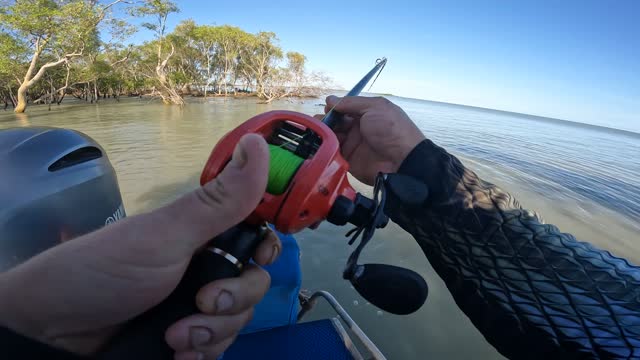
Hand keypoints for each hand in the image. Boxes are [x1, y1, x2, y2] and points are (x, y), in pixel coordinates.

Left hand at [0, 134, 280, 359]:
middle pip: (253, 283)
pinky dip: (202, 354)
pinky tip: (176, 354)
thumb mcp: (167, 235)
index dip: (265, 246)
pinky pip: (217, 348)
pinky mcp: (186, 338)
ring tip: (175, 336)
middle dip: (233, 299)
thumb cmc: (105, 271)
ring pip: (238, 319)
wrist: (53, 332)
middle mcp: (203, 267)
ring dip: (212, 332)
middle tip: (201, 303)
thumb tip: (260, 145)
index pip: (255, 234)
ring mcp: (195, 306)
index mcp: (202, 233)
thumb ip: (220, 200)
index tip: (259, 257)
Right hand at [317, 96, 424, 184]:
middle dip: (326, 119)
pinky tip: (320, 142)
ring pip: (332, 136)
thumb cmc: (391, 129)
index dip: (335, 107)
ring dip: (323, 132)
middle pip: (336, 122)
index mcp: (367, 114)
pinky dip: (325, 147)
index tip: (327, 108)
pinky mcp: (348, 160)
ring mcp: (353, 144)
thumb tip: (330, 99)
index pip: (345, 108)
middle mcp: (358, 128)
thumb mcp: (375, 107)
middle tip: (320, 121)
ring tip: (318, 131)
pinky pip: (332, 152)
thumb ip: (351, 103)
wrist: (401, 161)